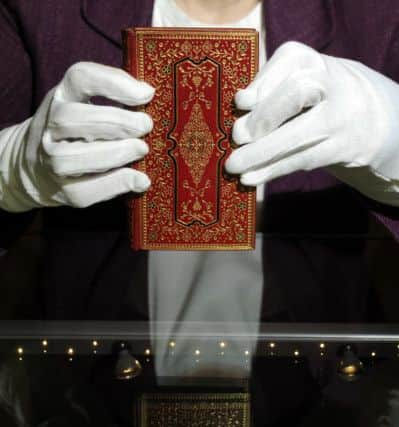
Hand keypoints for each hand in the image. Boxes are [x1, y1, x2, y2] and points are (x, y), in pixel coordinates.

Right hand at [0, 62, 153, 211]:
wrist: (35, 167)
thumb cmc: (75, 132)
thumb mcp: (83, 104)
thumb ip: (112, 98)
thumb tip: (149, 97)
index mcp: (60, 97)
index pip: (79, 78)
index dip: (114, 83)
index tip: (147, 93)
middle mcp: (49, 127)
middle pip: (72, 119)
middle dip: (115, 122)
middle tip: (146, 126)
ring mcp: (50, 161)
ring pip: (71, 158)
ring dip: (113, 153)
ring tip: (142, 149)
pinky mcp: (63, 191)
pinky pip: (86, 190)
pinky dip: (116, 184)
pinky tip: (141, 180)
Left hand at [225, 41, 398, 205]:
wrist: (368, 117)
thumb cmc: (315, 97)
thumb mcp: (296, 82)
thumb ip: (267, 90)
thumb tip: (241, 108)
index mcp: (314, 61)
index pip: (289, 60)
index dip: (263, 83)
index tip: (240, 102)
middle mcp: (331, 84)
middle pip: (299, 92)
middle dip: (264, 115)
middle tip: (237, 136)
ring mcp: (338, 118)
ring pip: (298, 135)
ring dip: (260, 154)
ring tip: (234, 166)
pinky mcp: (339, 149)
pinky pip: (301, 160)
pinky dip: (272, 170)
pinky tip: (250, 177)